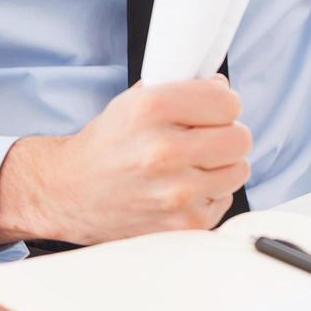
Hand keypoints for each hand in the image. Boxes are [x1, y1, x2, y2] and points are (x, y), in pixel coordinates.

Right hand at [0, 74, 250, 246]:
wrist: (70, 192)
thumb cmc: (108, 143)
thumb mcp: (135, 100)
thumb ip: (182, 87)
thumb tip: (224, 86)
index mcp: (152, 109)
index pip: (228, 102)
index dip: (222, 103)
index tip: (211, 109)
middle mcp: (164, 151)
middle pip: (240, 138)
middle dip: (227, 133)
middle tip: (207, 137)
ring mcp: (175, 192)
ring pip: (238, 170)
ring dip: (223, 165)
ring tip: (195, 163)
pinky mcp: (182, 223)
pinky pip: (224, 201)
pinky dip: (211, 194)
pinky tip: (185, 187)